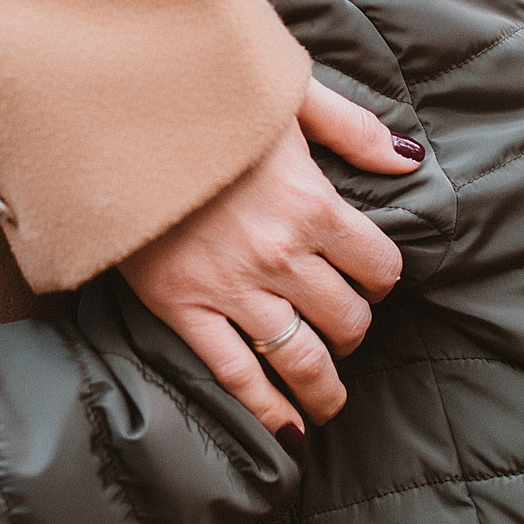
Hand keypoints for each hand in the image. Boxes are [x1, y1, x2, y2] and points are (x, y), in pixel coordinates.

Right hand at [120, 80, 414, 437]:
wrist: (115, 116)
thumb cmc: (206, 98)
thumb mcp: (289, 94)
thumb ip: (353, 128)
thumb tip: (407, 162)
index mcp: (314, 204)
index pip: (379, 266)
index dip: (381, 278)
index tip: (371, 279)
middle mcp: (281, 255)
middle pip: (346, 319)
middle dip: (353, 330)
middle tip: (345, 330)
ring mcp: (233, 289)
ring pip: (302, 359)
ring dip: (325, 386)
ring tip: (329, 396)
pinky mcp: (184, 309)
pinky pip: (237, 376)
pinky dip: (268, 409)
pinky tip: (289, 428)